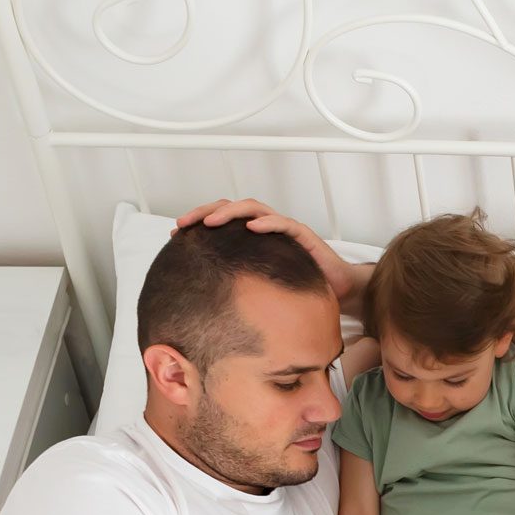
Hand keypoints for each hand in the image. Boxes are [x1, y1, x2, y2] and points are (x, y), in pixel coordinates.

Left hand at [174, 199, 364, 311]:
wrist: (339, 292)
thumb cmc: (301, 291)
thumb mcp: (262, 290)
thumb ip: (242, 289)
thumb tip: (208, 305)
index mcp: (254, 239)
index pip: (220, 222)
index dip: (197, 224)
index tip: (176, 235)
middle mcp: (266, 228)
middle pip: (229, 209)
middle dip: (203, 213)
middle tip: (183, 225)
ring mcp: (284, 229)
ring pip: (252, 208)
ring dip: (229, 212)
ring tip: (211, 222)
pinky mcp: (303, 235)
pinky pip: (283, 223)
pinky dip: (266, 223)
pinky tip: (251, 227)